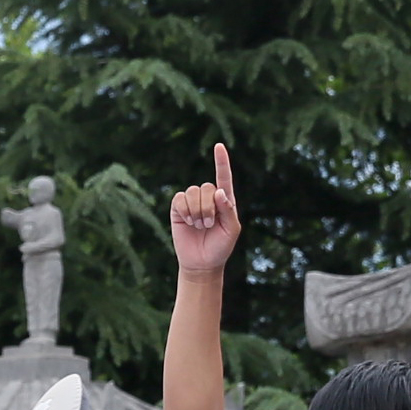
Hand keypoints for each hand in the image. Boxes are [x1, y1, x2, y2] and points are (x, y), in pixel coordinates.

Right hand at [169, 143, 241, 277]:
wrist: (202, 263)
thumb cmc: (220, 247)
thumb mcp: (231, 230)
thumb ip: (228, 210)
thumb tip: (219, 191)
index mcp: (225, 200)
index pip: (223, 177)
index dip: (221, 161)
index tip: (219, 146)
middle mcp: (208, 198)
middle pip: (207, 187)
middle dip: (208, 208)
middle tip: (208, 225)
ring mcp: (192, 202)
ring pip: (193, 192)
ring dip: (197, 211)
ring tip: (199, 225)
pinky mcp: (178, 209)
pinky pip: (180, 199)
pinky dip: (185, 210)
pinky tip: (188, 221)